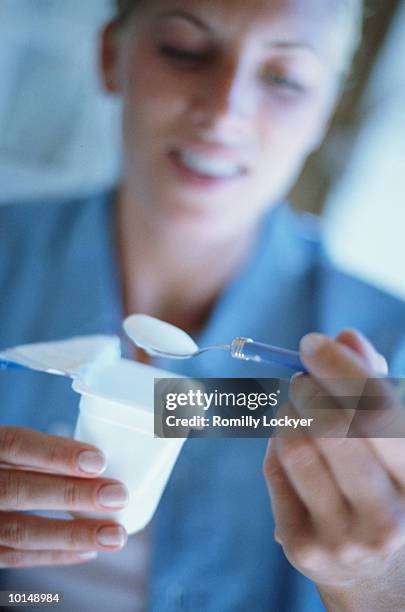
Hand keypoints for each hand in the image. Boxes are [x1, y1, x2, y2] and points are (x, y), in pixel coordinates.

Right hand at [0, 426, 128, 567]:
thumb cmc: (1, 467)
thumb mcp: (6, 449)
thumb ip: (35, 452)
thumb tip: (95, 460)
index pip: (16, 444)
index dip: (56, 453)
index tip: (98, 461)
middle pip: (20, 490)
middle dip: (72, 494)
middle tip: (118, 495)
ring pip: (19, 531)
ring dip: (72, 534)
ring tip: (114, 535)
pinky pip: (15, 558)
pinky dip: (54, 555)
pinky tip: (89, 552)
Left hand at [263, 330, 404, 610]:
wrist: (374, 567)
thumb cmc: (383, 482)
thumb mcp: (392, 436)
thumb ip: (373, 383)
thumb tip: (345, 337)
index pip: (380, 413)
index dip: (341, 370)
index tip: (311, 343)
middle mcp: (388, 516)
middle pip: (334, 428)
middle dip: (307, 387)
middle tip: (300, 377)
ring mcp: (344, 538)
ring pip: (296, 447)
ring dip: (288, 413)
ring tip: (296, 410)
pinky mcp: (303, 547)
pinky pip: (275, 471)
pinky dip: (276, 444)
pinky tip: (290, 445)